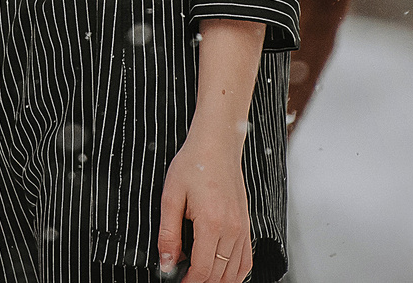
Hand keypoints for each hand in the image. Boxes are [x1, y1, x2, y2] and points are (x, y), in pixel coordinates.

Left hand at [156, 127, 252, 282]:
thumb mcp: (171, 197)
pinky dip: (235, 274)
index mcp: (211, 222)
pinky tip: (221, 274)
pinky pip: (246, 260)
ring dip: (217, 281)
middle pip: (218, 275)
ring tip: (198, 278)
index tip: (176, 282)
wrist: (217, 145)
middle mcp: (232, 229)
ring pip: (235, 272)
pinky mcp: (246, 225)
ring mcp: (242, 228)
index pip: (202, 270)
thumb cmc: (193, 164)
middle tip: (183, 278)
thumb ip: (168, 234)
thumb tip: (166, 264)